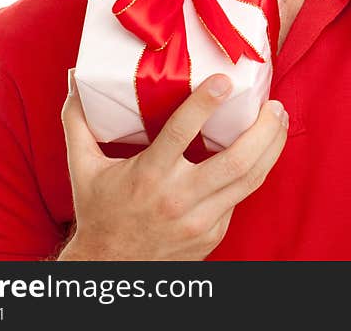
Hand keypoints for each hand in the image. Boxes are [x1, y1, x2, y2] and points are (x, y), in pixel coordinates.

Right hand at [58, 73, 287, 259]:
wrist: (110, 269)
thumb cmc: (99, 212)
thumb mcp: (82, 167)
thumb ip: (78, 122)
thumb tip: (73, 80)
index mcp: (148, 175)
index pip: (181, 133)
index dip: (205, 104)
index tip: (226, 80)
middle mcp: (178, 198)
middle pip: (236, 161)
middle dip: (263, 129)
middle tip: (274, 105)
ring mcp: (200, 220)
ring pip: (250, 180)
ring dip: (272, 147)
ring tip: (278, 121)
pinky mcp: (212, 234)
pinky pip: (240, 198)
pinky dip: (254, 171)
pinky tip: (262, 151)